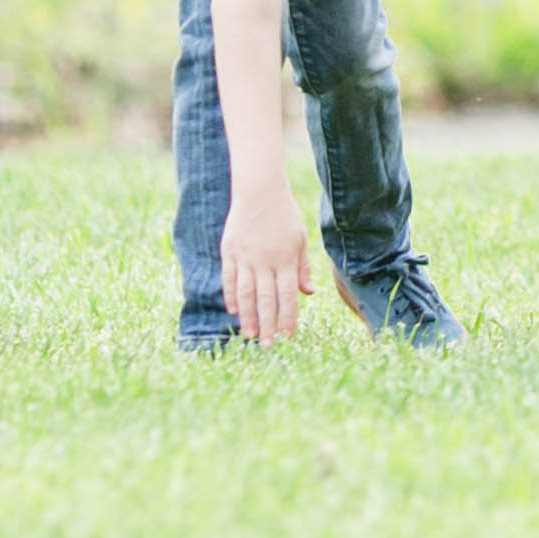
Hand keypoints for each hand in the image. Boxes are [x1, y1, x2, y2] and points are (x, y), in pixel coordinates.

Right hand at [222, 181, 313, 344]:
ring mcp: (246, 257)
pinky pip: (230, 278)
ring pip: (246, 293)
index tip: (287, 336)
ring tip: (249, 335)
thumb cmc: (284, 215)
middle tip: (267, 346)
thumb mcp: (301, 238)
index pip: (288, 295)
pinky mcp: (230, 251)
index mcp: (286, 259)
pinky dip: (232, 296)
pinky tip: (234, 311)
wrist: (259, 191)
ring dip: (248, 317)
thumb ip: (303, 267)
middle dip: (267, 325)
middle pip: (266, 299)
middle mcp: (265, 261)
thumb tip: (308, 293)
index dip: (287, 318)